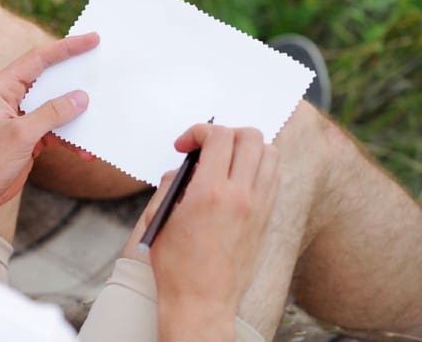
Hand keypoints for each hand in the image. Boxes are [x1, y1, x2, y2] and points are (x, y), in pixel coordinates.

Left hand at [0, 32, 99, 219]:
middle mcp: (8, 97)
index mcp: (0, 87)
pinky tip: (83, 151)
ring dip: (74, 117)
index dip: (66, 47)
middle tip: (102, 71)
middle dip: (75, 79)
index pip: (37, 59)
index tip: (92, 39)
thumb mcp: (21, 135)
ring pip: (54, 107)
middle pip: (48, 79)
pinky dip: (68, 138)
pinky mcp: (26, 135)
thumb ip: (51, 113)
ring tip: (98, 120)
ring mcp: (18, 116)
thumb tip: (79, 97)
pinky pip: (53, 129)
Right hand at [125, 125, 279, 340]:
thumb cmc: (176, 265)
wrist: (201, 302)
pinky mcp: (267, 218)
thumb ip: (172, 183)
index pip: (218, 136)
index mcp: (209, 193)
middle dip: (224, 132)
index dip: (198, 131)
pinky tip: (238, 177)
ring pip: (269, 152)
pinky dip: (258, 166)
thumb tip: (184, 166)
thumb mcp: (160, 217)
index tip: (183, 146)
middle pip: (250, 136)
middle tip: (206, 147)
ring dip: (246, 147)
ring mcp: (259, 207)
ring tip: (226, 159)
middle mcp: (240, 196)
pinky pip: (273, 176)